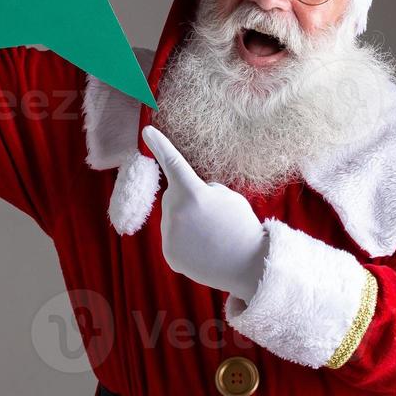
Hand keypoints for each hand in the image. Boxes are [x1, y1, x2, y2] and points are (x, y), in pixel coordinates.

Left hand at [142, 126, 266, 296]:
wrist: (248, 265)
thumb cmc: (242, 226)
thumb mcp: (228, 198)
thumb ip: (203, 191)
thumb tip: (186, 198)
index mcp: (193, 192)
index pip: (173, 163)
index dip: (160, 145)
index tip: (147, 131)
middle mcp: (176, 212)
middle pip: (174, 196)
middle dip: (189, 201)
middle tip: (213, 218)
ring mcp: (170, 235)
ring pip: (173, 218)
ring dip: (187, 222)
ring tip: (211, 236)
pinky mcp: (169, 254)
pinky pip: (173, 238)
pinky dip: (185, 242)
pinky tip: (203, 249)